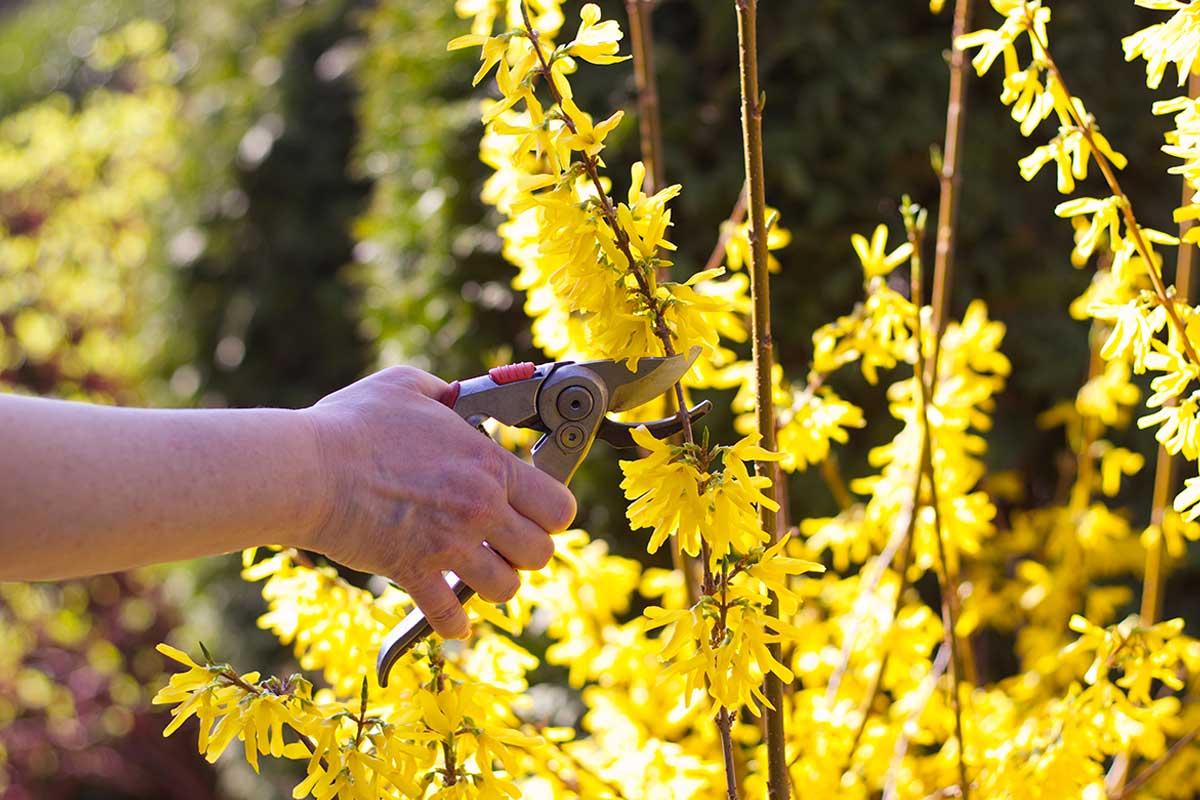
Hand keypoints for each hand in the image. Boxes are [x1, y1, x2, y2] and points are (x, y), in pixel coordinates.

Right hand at [300, 367, 576, 639]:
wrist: (307, 468)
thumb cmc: (352, 425)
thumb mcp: (406, 386)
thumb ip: (443, 392)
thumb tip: (455, 396)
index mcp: (488, 465)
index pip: (559, 506)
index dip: (551, 511)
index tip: (533, 509)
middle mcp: (480, 508)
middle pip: (541, 553)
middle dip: (526, 550)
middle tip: (504, 541)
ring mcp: (449, 545)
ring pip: (507, 588)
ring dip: (495, 583)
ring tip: (477, 570)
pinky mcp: (414, 573)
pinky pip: (450, 617)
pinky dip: (453, 623)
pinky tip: (451, 617)